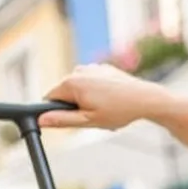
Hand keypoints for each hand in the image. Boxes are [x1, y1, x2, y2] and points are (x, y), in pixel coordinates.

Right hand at [40, 64, 167, 130]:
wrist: (145, 99)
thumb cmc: (119, 111)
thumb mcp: (88, 121)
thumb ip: (63, 120)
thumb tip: (41, 120)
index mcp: (71, 82)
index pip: (50, 98)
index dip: (59, 112)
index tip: (75, 120)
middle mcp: (78, 70)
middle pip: (66, 94)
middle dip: (77, 108)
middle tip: (96, 117)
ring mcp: (91, 67)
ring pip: (80, 90)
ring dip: (89, 102)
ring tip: (107, 110)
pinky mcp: (102, 68)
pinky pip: (93, 84)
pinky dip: (99, 94)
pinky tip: (113, 101)